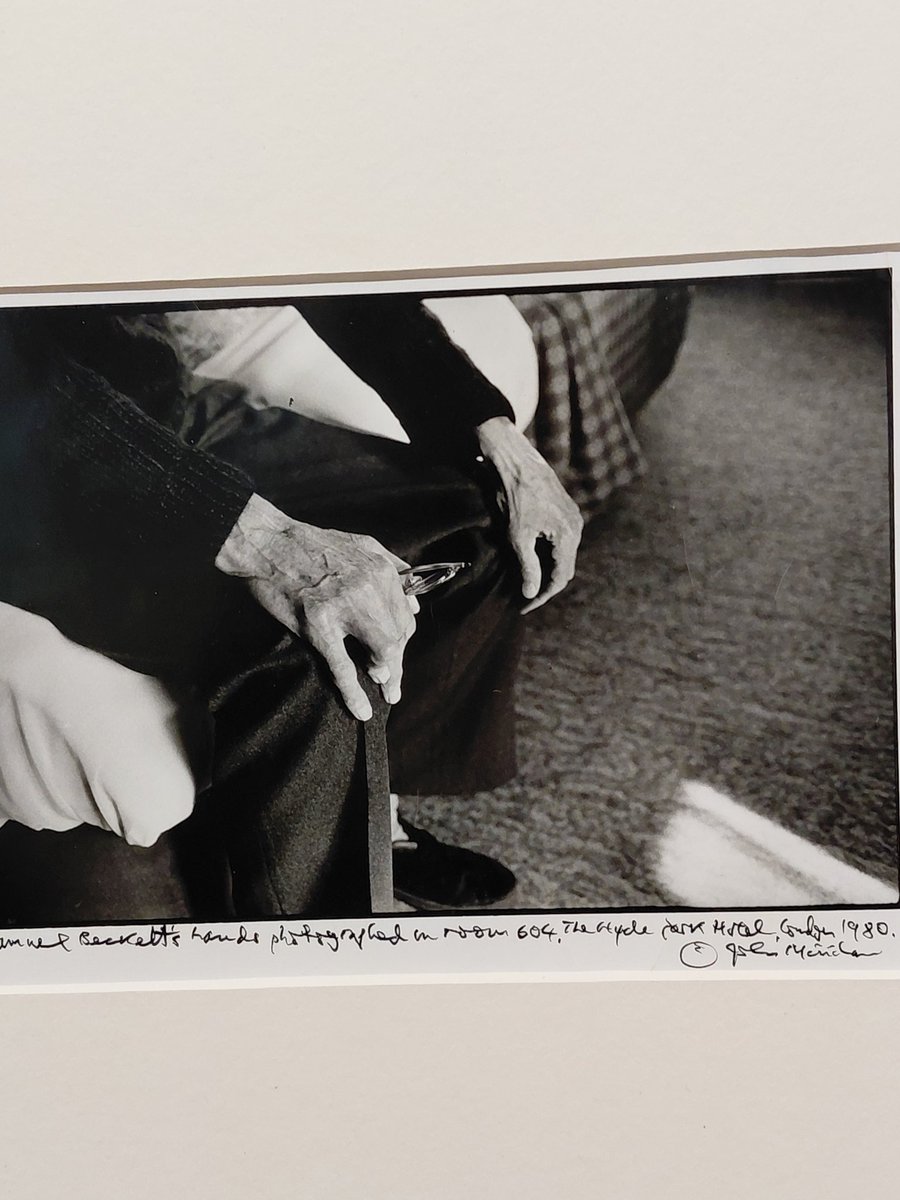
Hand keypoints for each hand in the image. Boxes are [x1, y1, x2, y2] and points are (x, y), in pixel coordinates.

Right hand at [215, 493, 417, 720]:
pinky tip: (361, 709)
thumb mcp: (362, 545)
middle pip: (398, 637)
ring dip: (385, 676)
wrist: (267, 541)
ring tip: (384, 690)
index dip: (402, 640)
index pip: (405, 616)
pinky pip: (343, 667)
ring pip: (381, 652)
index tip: (395, 653)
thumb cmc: (311, 544)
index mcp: (380, 570)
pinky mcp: (317, 624)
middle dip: (397, 662)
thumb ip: (393, 569)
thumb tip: (414, 602)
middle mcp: (369, 587)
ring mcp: (343, 607)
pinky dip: (354, 693)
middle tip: (390, 680)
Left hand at [476, 416, 582, 612]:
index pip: (559, 577)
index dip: (542, 596)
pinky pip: (561, 541)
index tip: (524, 607)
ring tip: (527, 582)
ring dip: (547, 570)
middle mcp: (576, 527)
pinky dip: (548, 555)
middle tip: (525, 599)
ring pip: (563, 555)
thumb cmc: (515, 496)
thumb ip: (527, 567)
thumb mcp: (517, 536)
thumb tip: (531, 593)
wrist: (515, 461)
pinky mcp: (564, 510)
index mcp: (568, 535)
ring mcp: (572, 517)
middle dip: (546, 586)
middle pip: (564, 568)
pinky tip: (532, 559)